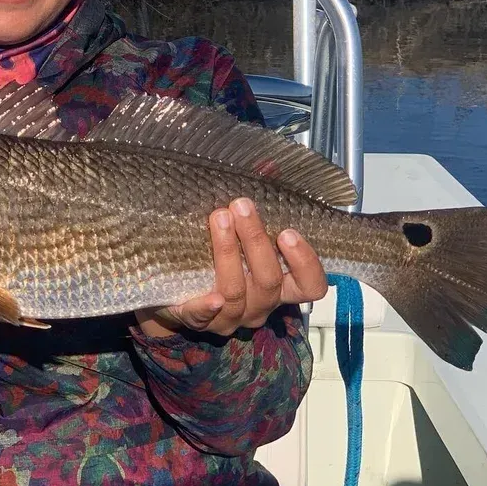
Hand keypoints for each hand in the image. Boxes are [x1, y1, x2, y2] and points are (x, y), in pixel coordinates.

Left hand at [137, 197, 327, 337]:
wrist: (176, 292)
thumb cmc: (219, 258)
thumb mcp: (241, 232)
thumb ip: (259, 202)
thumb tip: (268, 164)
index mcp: (278, 286)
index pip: (310, 286)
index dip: (305, 263)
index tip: (287, 231)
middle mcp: (260, 305)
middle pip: (268, 280)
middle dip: (255, 240)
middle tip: (240, 205)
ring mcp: (230, 316)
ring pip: (236, 291)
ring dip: (228, 253)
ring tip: (218, 217)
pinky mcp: (198, 321)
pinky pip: (204, 317)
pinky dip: (208, 306)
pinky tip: (211, 296)